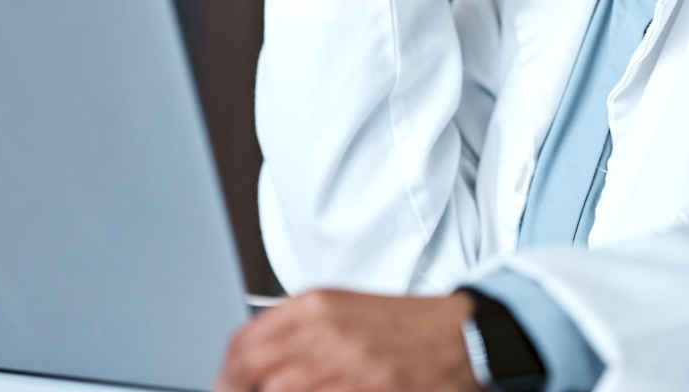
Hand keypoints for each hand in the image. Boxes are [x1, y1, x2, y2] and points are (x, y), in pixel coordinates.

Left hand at [214, 288, 480, 391]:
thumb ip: (298, 331)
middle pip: (254, 371)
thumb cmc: (404, 327)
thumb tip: (254, 361)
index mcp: (316, 305)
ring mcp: (348, 365)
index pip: (246, 341)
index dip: (229, 371)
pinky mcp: (368, 389)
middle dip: (241, 389)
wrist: (462, 337)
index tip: (225, 384)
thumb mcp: (343, 312)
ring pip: (281, 390)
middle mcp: (326, 331)